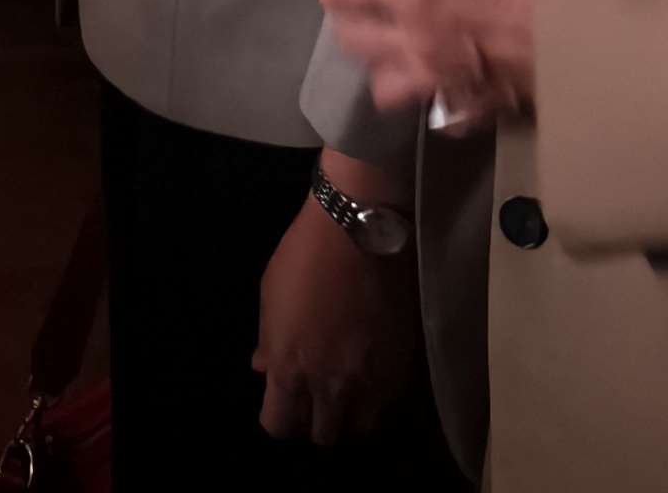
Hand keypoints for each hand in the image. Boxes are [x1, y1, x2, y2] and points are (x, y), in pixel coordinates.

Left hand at [250, 170, 421, 446]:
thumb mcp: (271, 299)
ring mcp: (370, 383)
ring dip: (350, 416)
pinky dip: (378, 400)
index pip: (279, 426)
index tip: (283, 404)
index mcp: (289, 370)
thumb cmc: (305, 258)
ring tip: (348, 394)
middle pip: (323, 436)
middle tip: (316, 399)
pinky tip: (372, 379)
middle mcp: (330, 387)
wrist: (361, 230)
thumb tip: (265, 368)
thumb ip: (270, 343)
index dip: (279, 418)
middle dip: (315, 422)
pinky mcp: (401, 370)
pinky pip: (387, 406)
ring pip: (360, 429)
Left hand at [307, 0, 551, 124]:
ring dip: (379, 63)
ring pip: (381, 85)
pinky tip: (439, 78)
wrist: (578, 37)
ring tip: (392, 41)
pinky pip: (432, 109)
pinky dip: (428, 96)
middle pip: (350, 41)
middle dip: (345, 18)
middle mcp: (411, 43)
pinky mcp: (468, 105)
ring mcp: (437, 80)